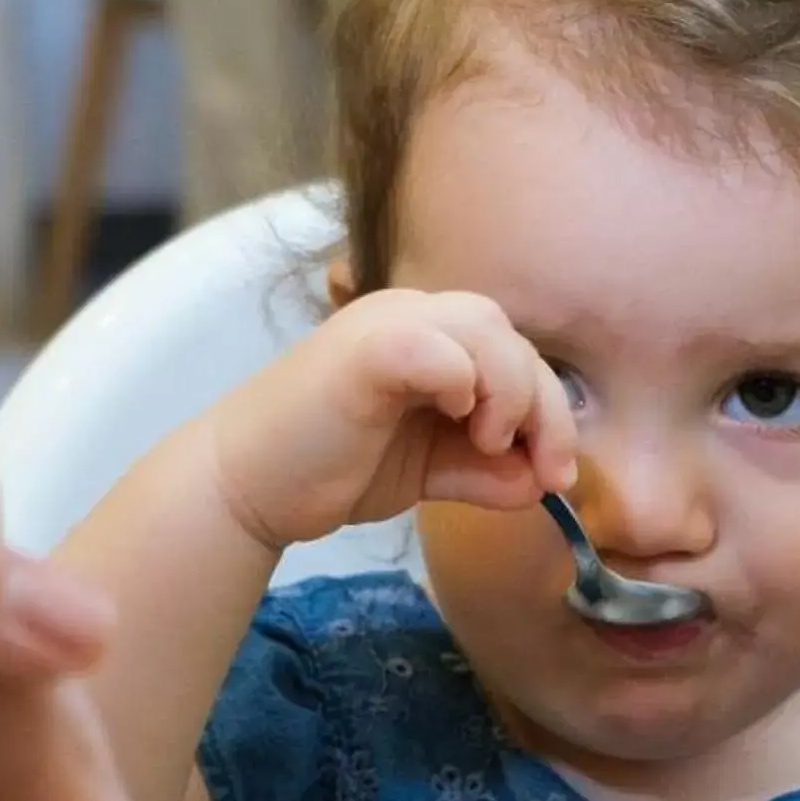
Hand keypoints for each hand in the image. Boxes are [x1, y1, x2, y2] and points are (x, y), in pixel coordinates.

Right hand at [211, 289, 579, 552]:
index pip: (511, 351)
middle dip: (545, 406)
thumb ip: (485, 471)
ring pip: (485, 328)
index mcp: (425, 334)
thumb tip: (544, 481)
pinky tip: (458, 424)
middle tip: (548, 471)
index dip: (548, 409)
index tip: (555, 475)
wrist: (244, 486)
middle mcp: (408, 314)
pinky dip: (463, 383)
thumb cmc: (327, 470)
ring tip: (492, 445)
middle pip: (509, 335)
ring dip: (511, 393)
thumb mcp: (427, 472)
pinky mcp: (364, 350)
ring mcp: (383, 323)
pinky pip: (438, 347)